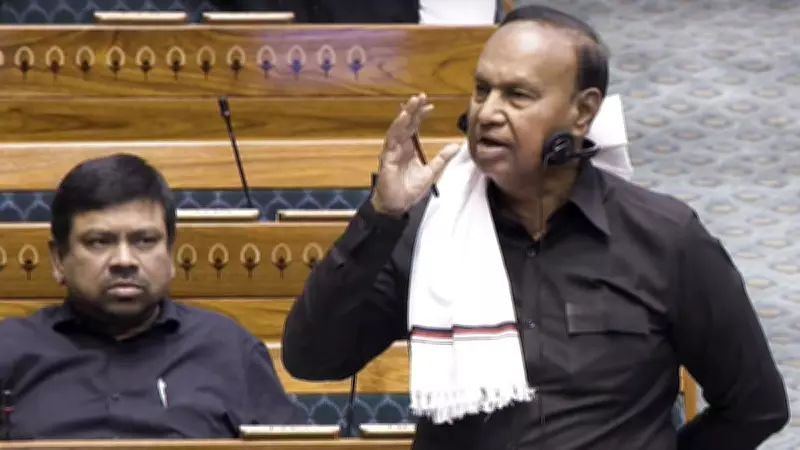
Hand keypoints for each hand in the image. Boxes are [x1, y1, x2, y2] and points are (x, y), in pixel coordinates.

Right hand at [371, 93, 460, 215]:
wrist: (397, 205)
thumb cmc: (409, 190)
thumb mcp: (431, 172)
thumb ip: (442, 158)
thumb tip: (456, 145)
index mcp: (409, 148)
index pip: (415, 126)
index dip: (421, 115)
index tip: (431, 105)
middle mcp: (400, 146)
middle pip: (406, 123)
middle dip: (413, 109)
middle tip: (421, 96)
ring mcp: (392, 151)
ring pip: (398, 128)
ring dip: (405, 114)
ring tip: (413, 102)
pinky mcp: (387, 158)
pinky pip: (392, 140)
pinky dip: (397, 129)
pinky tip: (404, 119)